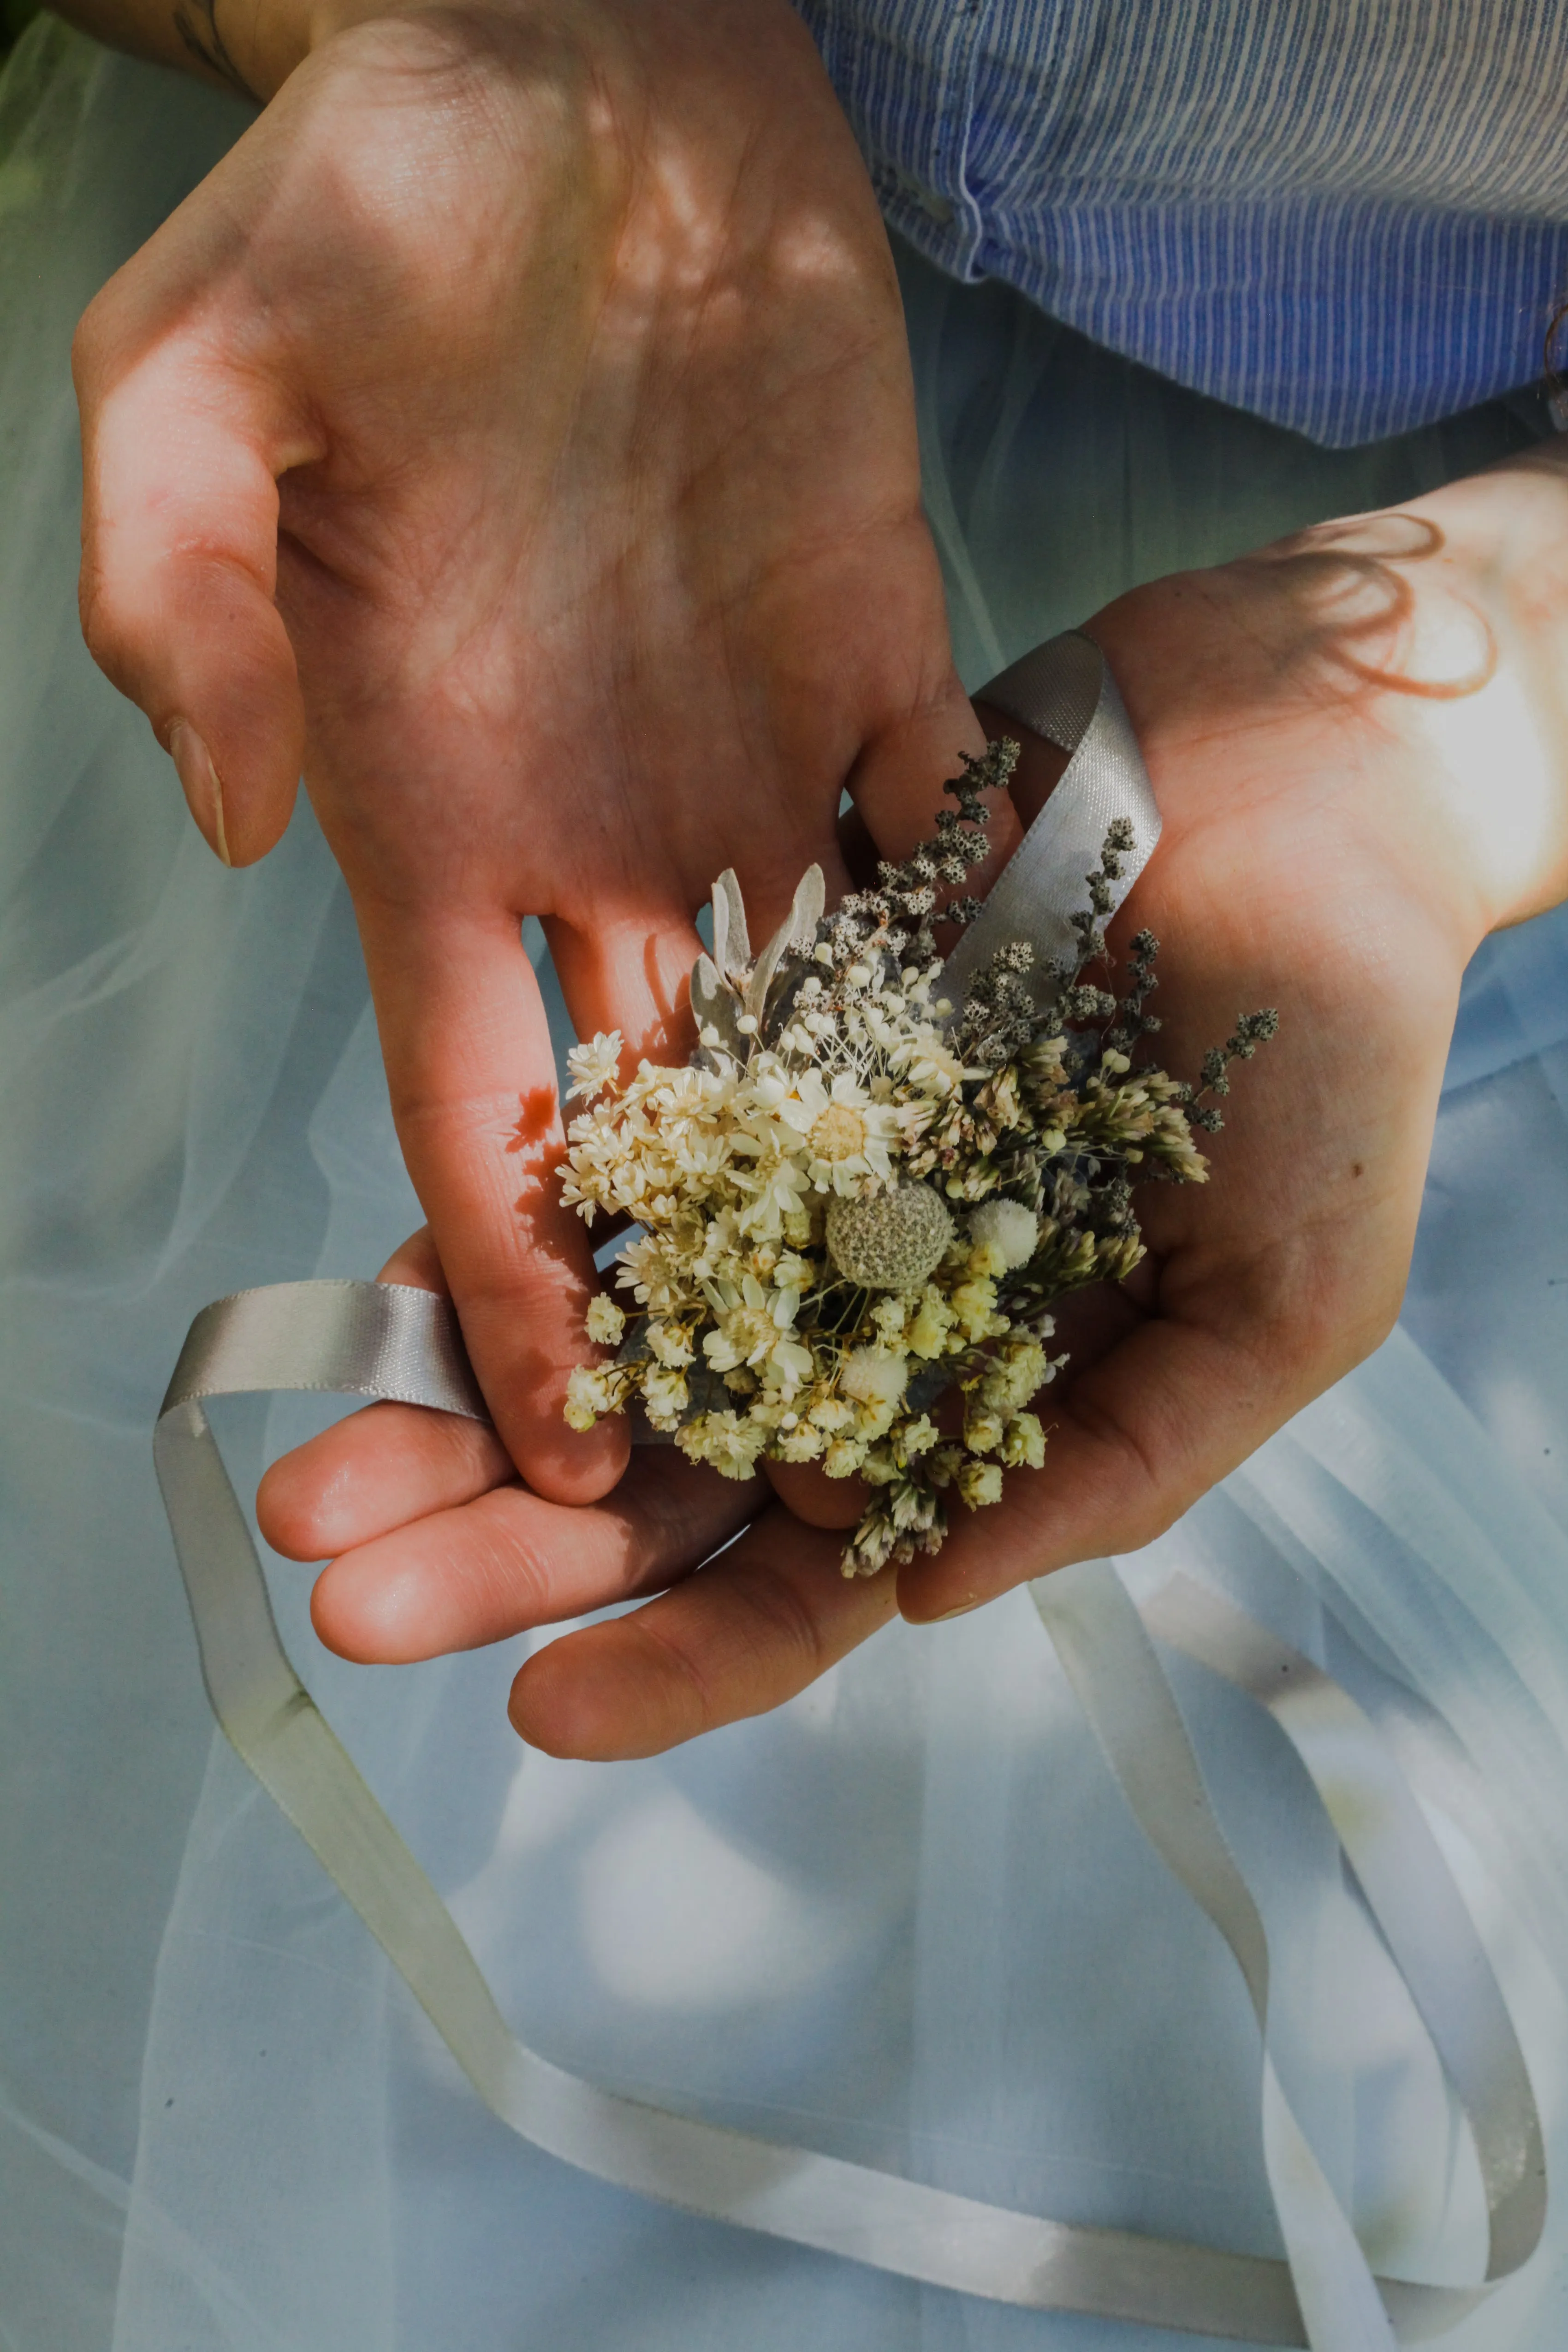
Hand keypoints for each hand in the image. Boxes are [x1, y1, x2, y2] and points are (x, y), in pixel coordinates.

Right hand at [73, 0, 996, 1504]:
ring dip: (851, 1185)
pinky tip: (1038, 1110)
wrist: (585, 77)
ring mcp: (740, 763)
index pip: (472, 1105)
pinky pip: (941, 861)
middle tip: (771, 1458)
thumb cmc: (375, 200)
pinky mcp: (876, 673)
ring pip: (802, 1034)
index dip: (512, 1275)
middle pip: (647, 1125)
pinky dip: (983, 978)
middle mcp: (589, 830)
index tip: (566, 1438)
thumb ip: (174, 598)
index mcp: (428, 812)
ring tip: (924, 1347)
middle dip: (694, 1290)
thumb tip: (223, 815)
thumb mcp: (198, 377)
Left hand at [263, 473, 1567, 1753]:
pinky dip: (501, 1222)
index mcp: (973, 1402)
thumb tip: (928, 1593)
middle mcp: (859, 1314)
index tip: (538, 1704)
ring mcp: (791, 1183)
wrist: (1304, 784)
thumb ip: (1126, 1458)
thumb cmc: (1335, 1056)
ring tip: (312, 1474)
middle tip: (353, 1596)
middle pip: (661, 1471)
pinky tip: (389, 1288)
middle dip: (506, 1547)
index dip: (682, 1653)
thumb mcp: (1285, 1296)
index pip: (811, 1571)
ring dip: (454, 1407)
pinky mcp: (746, 1044)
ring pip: (598, 1328)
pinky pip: (600, 1147)